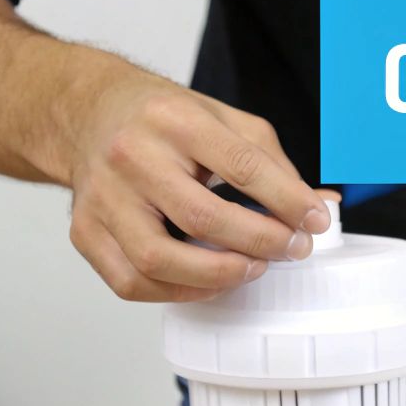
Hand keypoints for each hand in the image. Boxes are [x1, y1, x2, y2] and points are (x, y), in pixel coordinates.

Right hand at [64, 66, 332, 301]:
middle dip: (260, 242)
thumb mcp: (223, 119)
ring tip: (252, 267)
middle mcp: (132, 156)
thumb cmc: (161, 120)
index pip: (241, 166)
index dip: (287, 201)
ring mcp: (104, 198)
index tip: (315, 221)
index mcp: (173, 119)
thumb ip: (272, 163)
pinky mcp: (85, 231)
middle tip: (291, 249)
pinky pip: (131, 281)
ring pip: (160, 260)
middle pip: (202, 217)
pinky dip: (177, 292)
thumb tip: (320, 206)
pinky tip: (208, 282)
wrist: (90, 113)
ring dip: (218, 275)